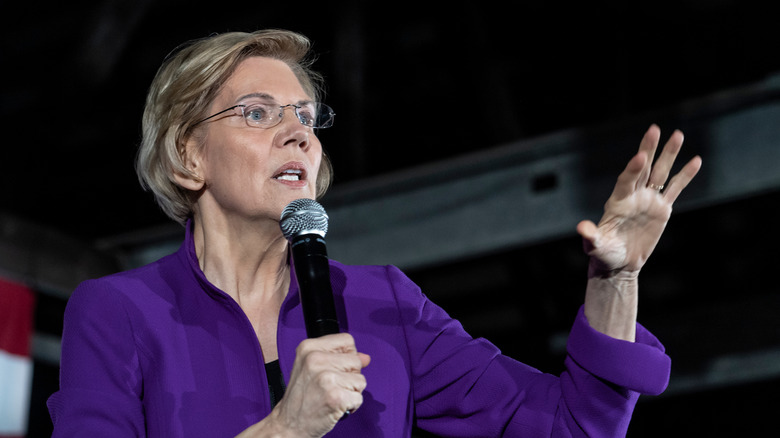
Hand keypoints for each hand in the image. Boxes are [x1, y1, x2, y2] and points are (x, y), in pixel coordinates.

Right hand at [268, 333, 370, 436]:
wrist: (288, 424)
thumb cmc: (300, 398)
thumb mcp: (312, 368)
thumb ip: (339, 358)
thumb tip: (366, 357)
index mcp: (308, 348)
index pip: (347, 341)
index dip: (347, 356)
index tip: (337, 368)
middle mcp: (315, 359)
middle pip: (356, 361)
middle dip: (350, 376)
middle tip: (331, 386)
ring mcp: (326, 378)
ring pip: (360, 380)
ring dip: (351, 392)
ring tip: (333, 396)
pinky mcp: (335, 397)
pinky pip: (359, 398)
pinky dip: (351, 405)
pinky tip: (336, 406)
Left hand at [577, 124, 701, 277]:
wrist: (620, 263)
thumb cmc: (605, 253)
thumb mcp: (596, 246)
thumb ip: (590, 237)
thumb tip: (582, 229)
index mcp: (617, 201)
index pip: (625, 181)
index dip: (632, 169)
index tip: (639, 156)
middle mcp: (633, 196)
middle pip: (642, 168)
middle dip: (649, 149)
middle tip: (654, 129)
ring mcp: (648, 200)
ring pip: (660, 173)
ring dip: (669, 155)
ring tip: (678, 134)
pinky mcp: (662, 208)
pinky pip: (675, 188)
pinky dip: (685, 175)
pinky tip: (696, 160)